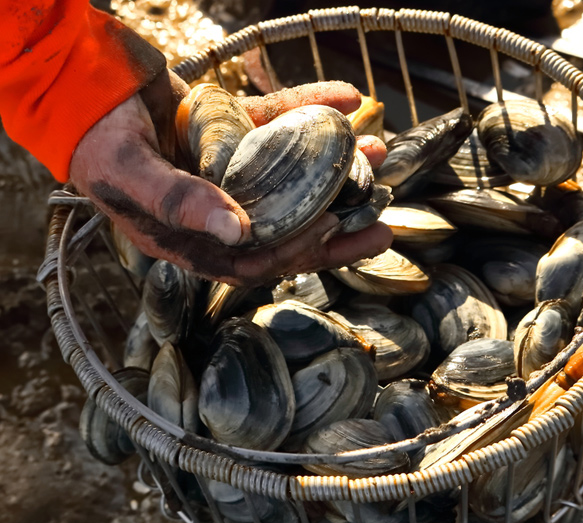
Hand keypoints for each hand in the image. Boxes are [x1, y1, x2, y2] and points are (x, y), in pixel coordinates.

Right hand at [69, 71, 391, 285]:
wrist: (80, 82)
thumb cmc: (94, 140)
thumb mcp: (130, 175)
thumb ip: (179, 203)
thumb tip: (238, 232)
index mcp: (192, 237)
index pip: (255, 259)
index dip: (297, 252)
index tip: (336, 232)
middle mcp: (217, 209)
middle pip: (287, 226)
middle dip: (336, 224)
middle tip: (380, 217)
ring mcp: (228, 169)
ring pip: (291, 174)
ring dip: (334, 165)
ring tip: (375, 151)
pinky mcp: (233, 132)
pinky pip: (277, 123)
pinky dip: (309, 109)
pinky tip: (345, 97)